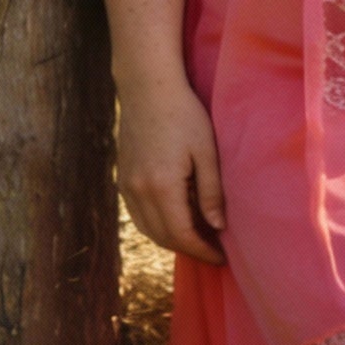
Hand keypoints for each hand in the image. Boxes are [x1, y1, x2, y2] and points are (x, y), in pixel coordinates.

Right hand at [117, 71, 227, 263]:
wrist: (147, 87)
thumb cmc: (184, 114)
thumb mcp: (206, 151)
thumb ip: (211, 192)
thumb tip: (217, 227)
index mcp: (162, 186)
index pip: (182, 235)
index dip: (202, 251)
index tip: (221, 257)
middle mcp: (138, 191)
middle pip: (163, 237)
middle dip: (189, 249)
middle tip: (213, 250)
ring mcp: (126, 185)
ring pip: (148, 229)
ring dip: (172, 239)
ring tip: (198, 237)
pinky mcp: (122, 178)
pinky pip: (139, 215)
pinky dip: (157, 225)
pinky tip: (176, 218)